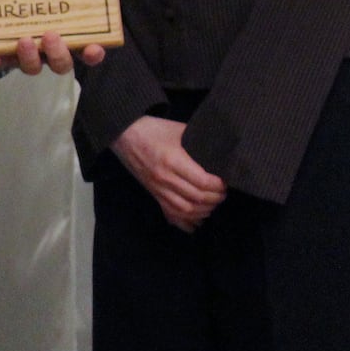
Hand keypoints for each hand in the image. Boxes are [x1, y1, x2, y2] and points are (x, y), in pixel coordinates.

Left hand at [0, 33, 106, 75]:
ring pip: (33, 66)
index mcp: (68, 40)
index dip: (92, 54)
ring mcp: (28, 55)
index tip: (93, 49)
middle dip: (57, 53)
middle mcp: (51, 52)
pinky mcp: (4, 54)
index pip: (88, 51)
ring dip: (29, 57)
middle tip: (51, 36)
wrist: (2, 0)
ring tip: (23, 42)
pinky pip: (2, 62)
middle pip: (60, 63)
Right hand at [111, 115, 226, 232]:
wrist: (123, 135)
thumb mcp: (177, 129)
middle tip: (223, 193)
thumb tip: (218, 147)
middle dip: (215, 198)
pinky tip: (196, 221)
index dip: (218, 185)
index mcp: (172, 161)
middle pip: (197, 198)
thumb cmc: (151, 129)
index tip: (226, 181)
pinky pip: (170, 213)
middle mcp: (165, 178)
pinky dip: (185, 221)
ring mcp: (157, 188)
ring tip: (213, 204)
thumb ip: (197, 139)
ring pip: (185, 210)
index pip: (202, 182)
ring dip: (203, 210)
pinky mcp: (152, 193)